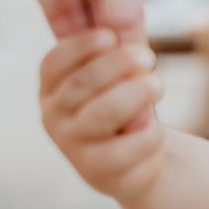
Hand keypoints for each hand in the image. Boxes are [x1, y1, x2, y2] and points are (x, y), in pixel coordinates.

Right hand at [40, 29, 163, 203]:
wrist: (133, 160)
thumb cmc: (122, 105)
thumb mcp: (114, 80)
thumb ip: (115, 64)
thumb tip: (133, 52)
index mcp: (51, 88)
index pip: (54, 63)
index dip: (81, 47)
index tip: (110, 36)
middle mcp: (54, 117)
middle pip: (82, 84)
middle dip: (117, 65)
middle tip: (148, 57)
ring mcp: (74, 147)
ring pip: (103, 114)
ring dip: (134, 95)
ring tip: (157, 85)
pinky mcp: (99, 172)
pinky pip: (128, 147)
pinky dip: (149, 133)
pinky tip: (156, 131)